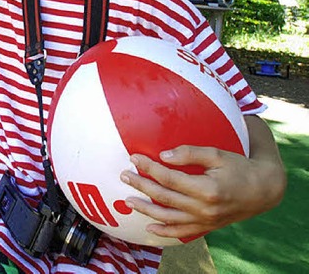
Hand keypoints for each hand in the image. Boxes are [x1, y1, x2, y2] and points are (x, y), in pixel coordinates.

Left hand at [120, 138, 284, 238]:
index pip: (169, 178)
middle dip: (141, 185)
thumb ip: (189, 153)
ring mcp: (205, 220)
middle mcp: (204, 208)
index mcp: (206, 188)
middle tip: (124, 175)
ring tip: (128, 200)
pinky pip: (182, 232)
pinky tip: (150, 227)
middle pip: (165, 197)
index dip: (149, 167)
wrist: (263, 189)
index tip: (134, 157)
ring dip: (146, 210)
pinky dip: (165, 232)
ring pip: (169, 218)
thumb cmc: (238, 167)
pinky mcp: (207, 227)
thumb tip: (163, 156)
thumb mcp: (216, 154)